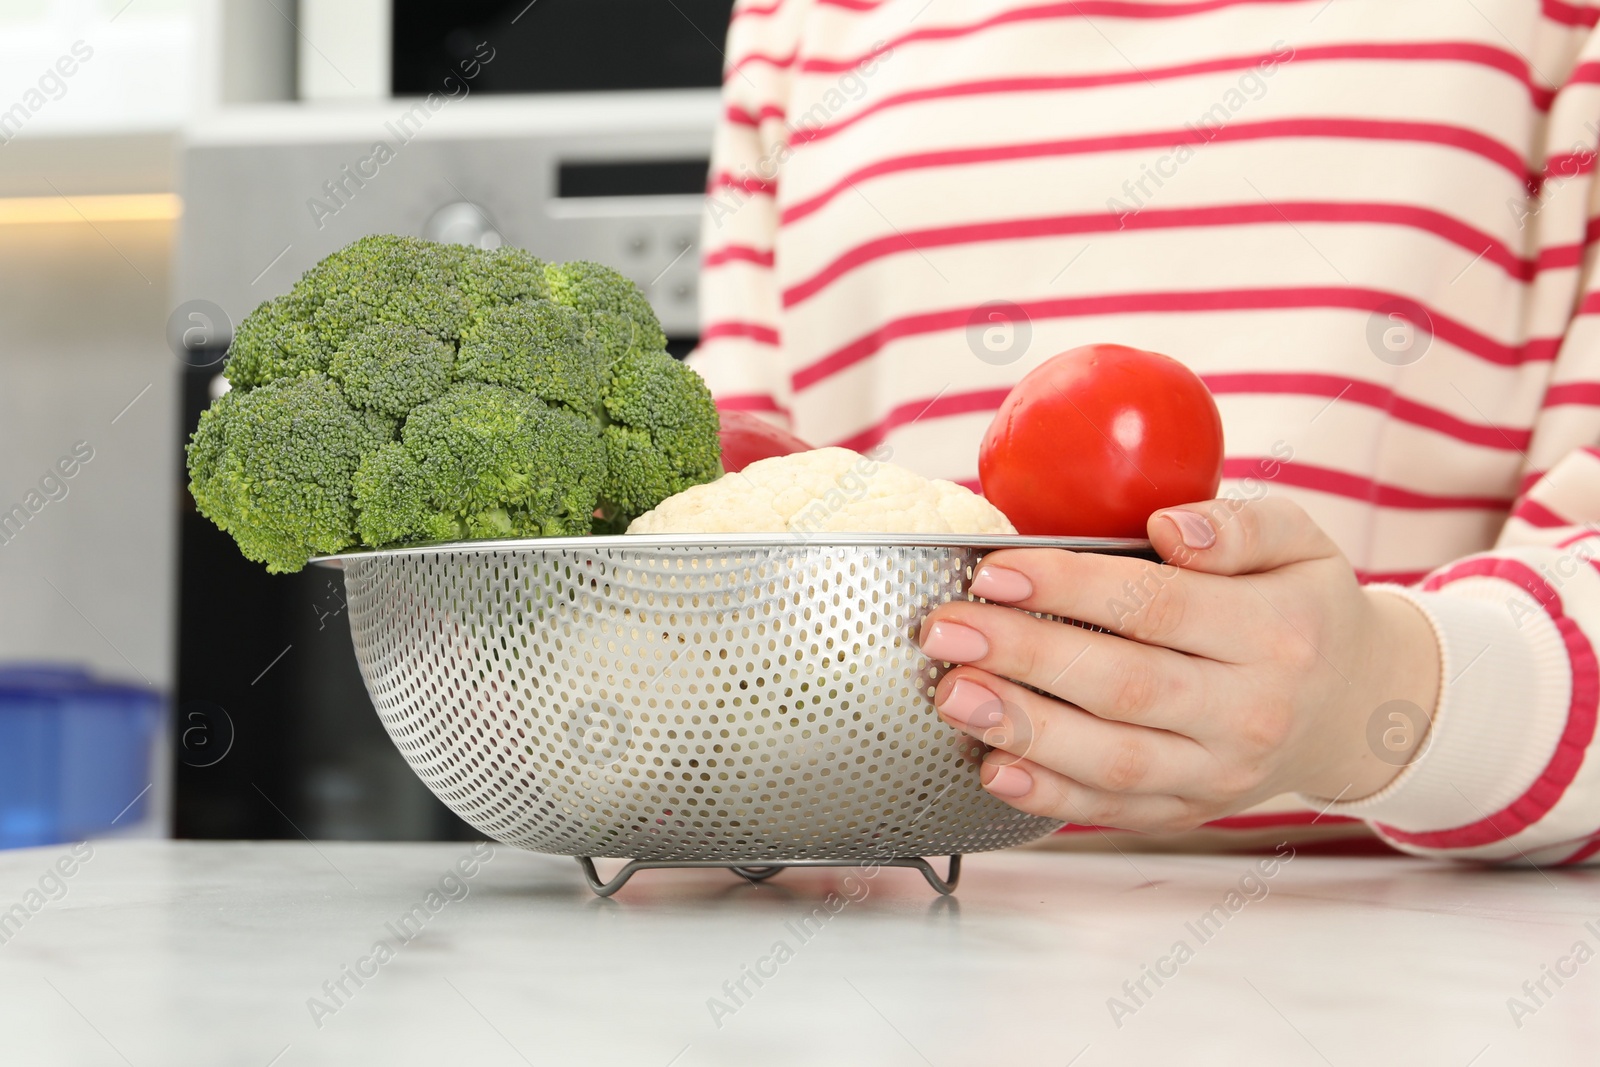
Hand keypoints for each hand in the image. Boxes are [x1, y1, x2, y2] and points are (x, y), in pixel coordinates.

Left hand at [916, 498, 1440, 832]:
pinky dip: (1048, 795)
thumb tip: (1171, 527)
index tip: (992, 572)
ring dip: (1024, 729)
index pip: (1157, 606)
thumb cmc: (1304, 608)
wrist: (1355, 706)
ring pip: (1113, 759)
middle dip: (1025, 657)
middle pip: (1124, 686)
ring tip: (952, 695)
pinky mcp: (1190, 810)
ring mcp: (1220, 773)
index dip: (1069, 586)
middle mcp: (1251, 711)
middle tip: (945, 631)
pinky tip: (992, 767)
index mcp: (1275, 631)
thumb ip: (1240, 525)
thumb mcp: (1301, 541)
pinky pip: (1113, 810)